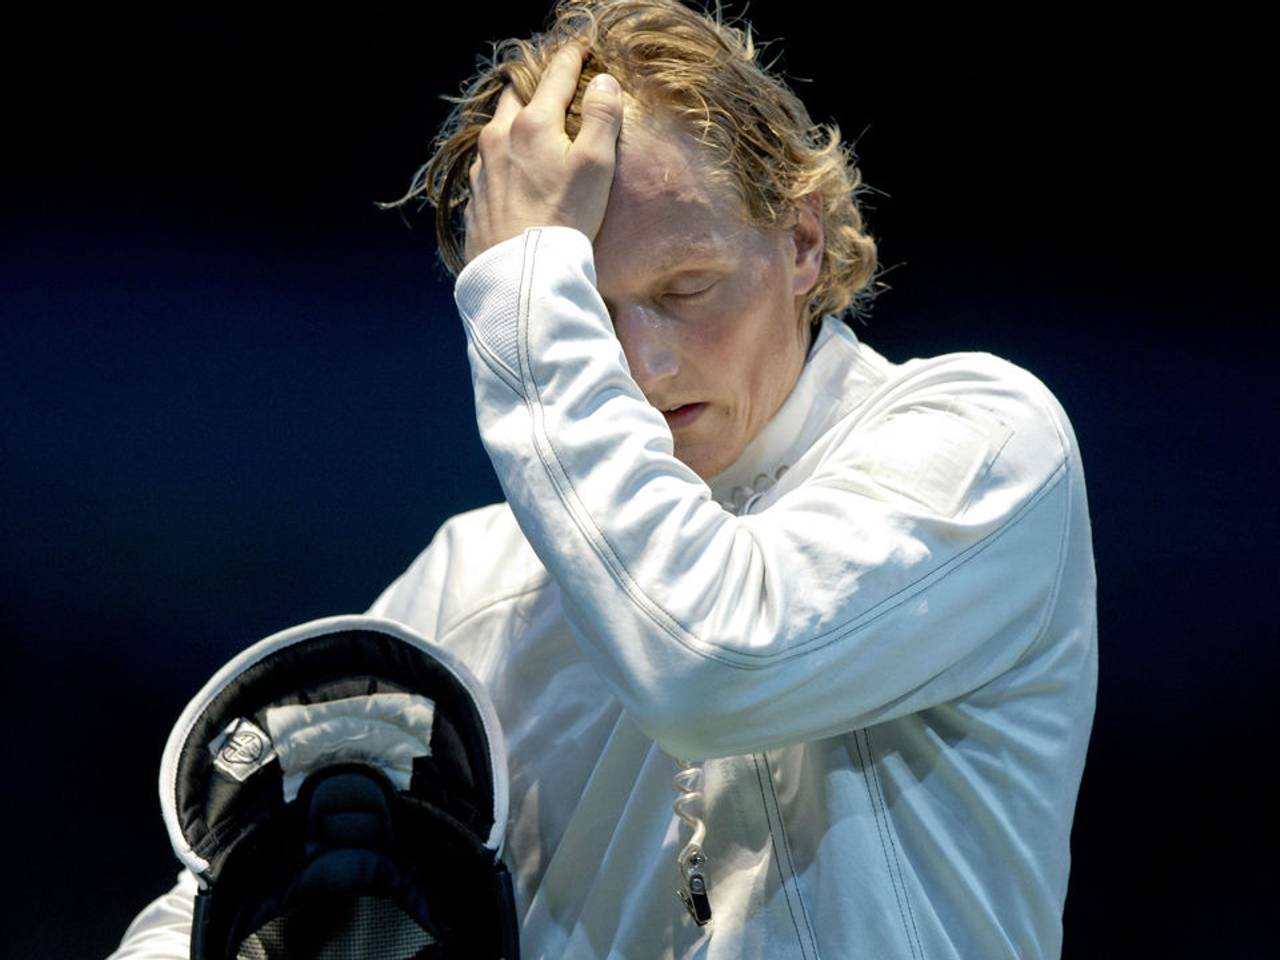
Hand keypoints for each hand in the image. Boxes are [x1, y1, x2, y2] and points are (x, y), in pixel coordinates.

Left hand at [463, 44, 623, 264]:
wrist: (520, 274)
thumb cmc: (565, 219)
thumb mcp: (596, 165)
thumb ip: (602, 118)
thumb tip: (604, 82)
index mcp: (533, 123)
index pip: (556, 75)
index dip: (573, 59)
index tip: (583, 51)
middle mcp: (500, 137)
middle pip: (517, 95)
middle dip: (536, 86)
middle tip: (555, 89)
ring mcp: (482, 167)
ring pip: (498, 128)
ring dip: (517, 122)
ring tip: (535, 132)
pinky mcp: (474, 195)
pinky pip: (489, 162)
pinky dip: (504, 156)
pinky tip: (515, 172)